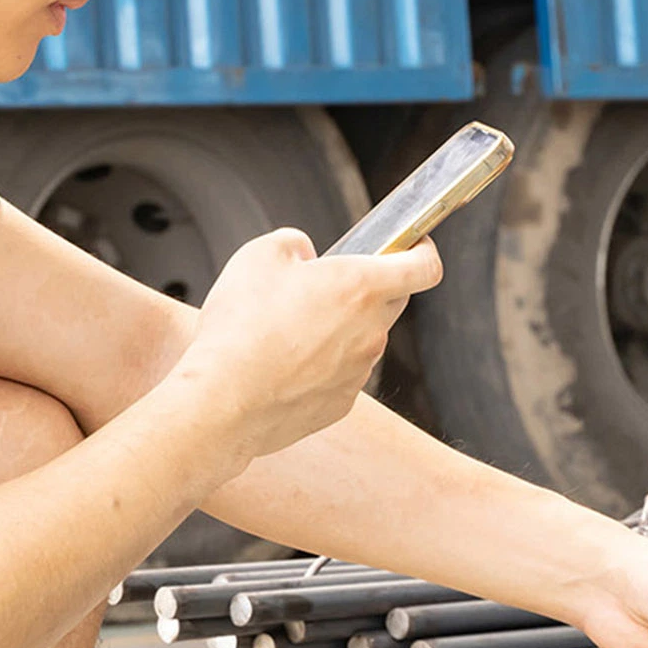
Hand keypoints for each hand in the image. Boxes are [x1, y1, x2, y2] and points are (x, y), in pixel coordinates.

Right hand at [176, 228, 442, 460]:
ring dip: (339, 331)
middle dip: (369, 288)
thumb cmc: (240, 327)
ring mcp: (358, 372)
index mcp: (361, 287)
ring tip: (287, 331)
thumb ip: (292, 243)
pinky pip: (340, 375)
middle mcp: (370, 332)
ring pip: (362, 340)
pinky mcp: (340, 404)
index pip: (425, 266)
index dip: (422, 250)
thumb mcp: (258, 256)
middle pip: (393, 301)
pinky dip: (321, 367)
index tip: (412, 246)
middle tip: (326, 286)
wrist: (223, 401)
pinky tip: (281, 366)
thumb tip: (304, 255)